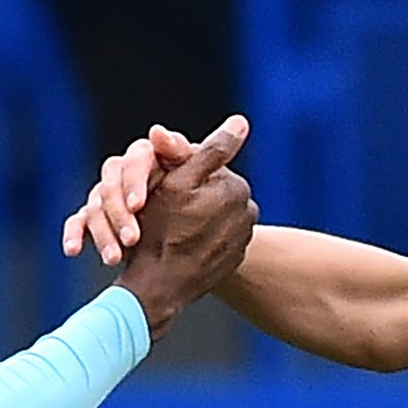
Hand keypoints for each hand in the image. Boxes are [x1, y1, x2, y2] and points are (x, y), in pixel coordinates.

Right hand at [62, 122, 202, 266]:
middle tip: (132, 238)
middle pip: (110, 183)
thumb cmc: (201, 204)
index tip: (138, 205)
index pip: (137, 158)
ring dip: (102, 232)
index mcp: (150, 158)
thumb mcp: (204, 182)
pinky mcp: (96, 219)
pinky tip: (73, 250)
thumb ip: (208, 154)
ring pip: (95, 206)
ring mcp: (108, 195)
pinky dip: (74, 234)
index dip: (134, 180)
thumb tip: (214, 126)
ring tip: (115, 259)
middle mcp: (124, 173)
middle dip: (118, 212)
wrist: (192, 240)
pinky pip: (78, 222)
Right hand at [114, 115, 256, 337]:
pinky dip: (198, 239)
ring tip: (168, 227)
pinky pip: (214, 240)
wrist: (159, 287)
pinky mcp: (232, 261)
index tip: (160, 187)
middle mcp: (248, 213)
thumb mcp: (179, 181)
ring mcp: (242, 240)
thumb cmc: (161, 230)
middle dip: (190, 196)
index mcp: (237, 189)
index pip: (209, 169)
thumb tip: (241, 121)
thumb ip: (212, 149)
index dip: (180, 174)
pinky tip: (178, 243)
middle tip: (161, 208)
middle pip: (212, 193)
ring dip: (194, 217)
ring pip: (213, 216)